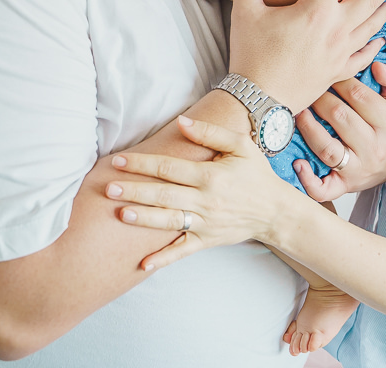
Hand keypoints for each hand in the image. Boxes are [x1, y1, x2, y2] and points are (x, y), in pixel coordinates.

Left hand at [104, 115, 291, 271]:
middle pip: (164, 195)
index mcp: (211, 176)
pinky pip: (182, 251)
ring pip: (169, 221)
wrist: (276, 211)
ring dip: (144, 219)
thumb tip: (181, 122)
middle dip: (135, 191)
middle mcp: (206, 201)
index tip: (119, 161)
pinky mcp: (207, 240)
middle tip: (108, 187)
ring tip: (120, 214)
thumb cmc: (256, 174)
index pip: (169, 169)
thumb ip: (210, 132)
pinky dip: (163, 258)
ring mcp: (205, 223)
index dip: (143, 164)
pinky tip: (143, 264)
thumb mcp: (240, 146)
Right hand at [228, 0, 385, 113]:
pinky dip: (375, 45)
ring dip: (385, 10)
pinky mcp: (337, 71)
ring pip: (371, 26)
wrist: (259, 100)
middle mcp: (335, 29)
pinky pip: (364, 56)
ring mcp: (340, 52)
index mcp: (315, 10)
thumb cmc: (251, 55)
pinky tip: (381, 39)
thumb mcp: (245, 13)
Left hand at [294, 62, 385, 200]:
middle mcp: (375, 149)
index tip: (329, 73)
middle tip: (309, 89)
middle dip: (321, 99)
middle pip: (341, 118)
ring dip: (308, 128)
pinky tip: (298, 163)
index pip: (361, 97)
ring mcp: (358, 170)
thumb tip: (376, 65)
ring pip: (328, 148)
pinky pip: (324, 189)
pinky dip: (308, 179)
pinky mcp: (344, 186)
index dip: (341, 81)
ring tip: (299, 112)